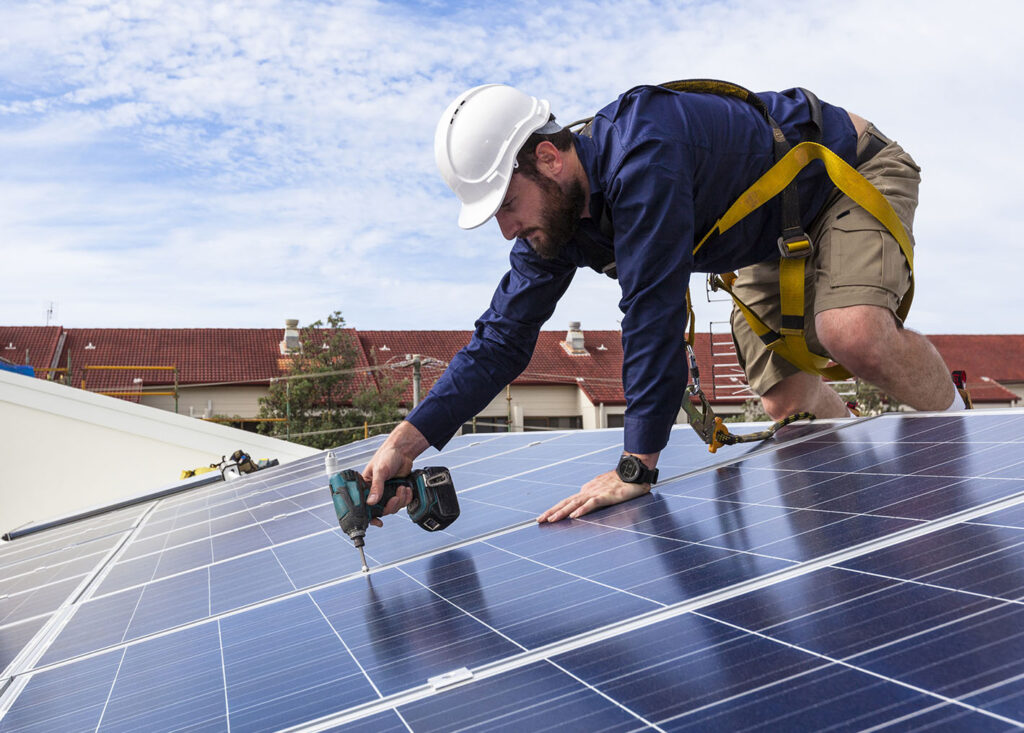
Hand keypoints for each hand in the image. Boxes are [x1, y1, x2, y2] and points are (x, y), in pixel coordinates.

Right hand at [361, 421, 428, 526]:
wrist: (403, 451)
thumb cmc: (387, 456)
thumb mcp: (380, 470)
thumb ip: (376, 486)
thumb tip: (371, 502)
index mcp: (365, 487)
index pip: (363, 506)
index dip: (369, 516)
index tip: (376, 521)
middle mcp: (375, 492)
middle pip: (380, 510)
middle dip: (390, 506)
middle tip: (394, 498)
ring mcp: (387, 493)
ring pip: (392, 507)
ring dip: (399, 501)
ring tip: (402, 488)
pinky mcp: (397, 492)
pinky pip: (402, 502)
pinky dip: (406, 497)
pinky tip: (406, 489)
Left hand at [536, 470, 651, 522]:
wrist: (633, 472)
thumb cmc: (621, 482)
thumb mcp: (605, 491)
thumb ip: (594, 496)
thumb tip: (586, 500)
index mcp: (587, 491)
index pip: (568, 501)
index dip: (556, 509)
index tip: (546, 517)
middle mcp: (588, 491)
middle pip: (566, 502)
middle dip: (552, 512)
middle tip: (539, 520)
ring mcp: (596, 493)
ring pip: (575, 503)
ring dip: (562, 512)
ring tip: (551, 520)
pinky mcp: (606, 495)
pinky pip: (592, 504)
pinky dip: (582, 510)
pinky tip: (574, 516)